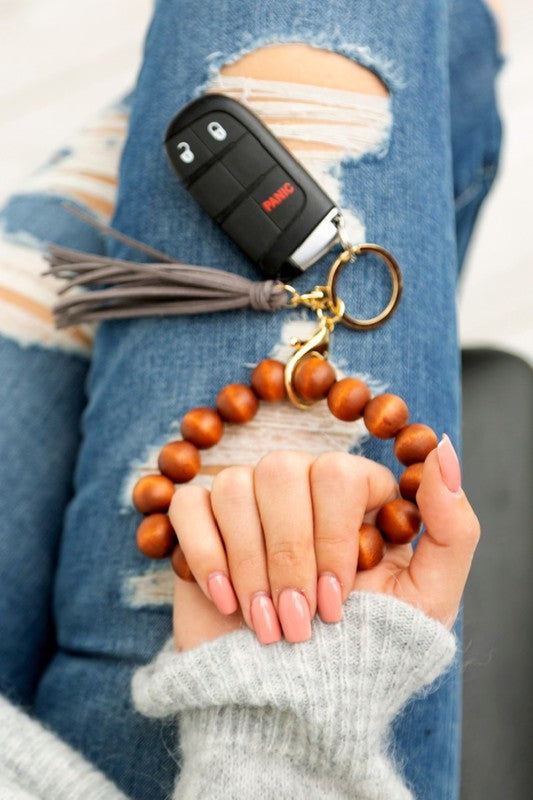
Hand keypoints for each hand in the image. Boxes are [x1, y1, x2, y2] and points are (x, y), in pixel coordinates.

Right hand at [170, 440, 479, 650]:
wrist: (295, 700)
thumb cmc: (367, 647)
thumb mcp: (428, 598)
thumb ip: (453, 527)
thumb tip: (444, 451)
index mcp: (354, 493)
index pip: (338, 472)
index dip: (333, 538)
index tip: (336, 602)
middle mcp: (300, 486)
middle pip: (282, 470)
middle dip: (288, 556)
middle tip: (298, 622)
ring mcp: (248, 502)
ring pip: (235, 485)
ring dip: (249, 564)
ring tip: (265, 625)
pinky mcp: (201, 524)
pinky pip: (190, 504)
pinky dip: (206, 555)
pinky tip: (227, 601)